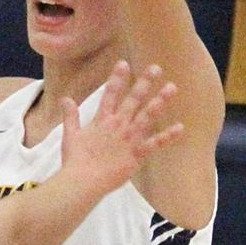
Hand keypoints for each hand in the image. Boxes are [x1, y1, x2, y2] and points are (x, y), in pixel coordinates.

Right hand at [61, 61, 182, 193]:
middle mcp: (118, 125)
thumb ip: (70, 116)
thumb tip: (65, 99)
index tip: (124, 62)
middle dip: (145, 82)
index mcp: (102, 120)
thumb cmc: (75, 161)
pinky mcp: (136, 154)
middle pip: (133, 99)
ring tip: (172, 88)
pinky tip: (180, 128)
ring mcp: (129, 139)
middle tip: (156, 67)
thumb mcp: (70, 135)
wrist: (83, 181)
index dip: (117, 77)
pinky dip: (168, 136)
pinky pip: (155, 143)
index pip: (110, 93)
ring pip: (147, 116)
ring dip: (160, 101)